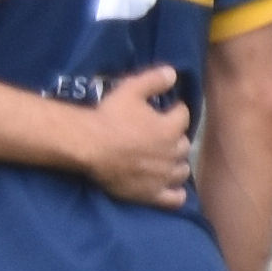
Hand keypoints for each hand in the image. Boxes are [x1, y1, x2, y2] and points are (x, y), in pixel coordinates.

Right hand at [70, 65, 195, 207]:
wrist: (87, 146)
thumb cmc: (108, 117)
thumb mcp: (130, 91)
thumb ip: (154, 80)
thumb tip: (174, 72)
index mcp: (170, 127)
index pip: (183, 116)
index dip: (175, 111)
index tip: (167, 109)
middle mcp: (172, 152)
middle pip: (184, 144)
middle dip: (175, 138)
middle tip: (160, 135)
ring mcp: (163, 175)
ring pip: (181, 170)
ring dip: (176, 164)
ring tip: (164, 160)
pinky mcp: (151, 193)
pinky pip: (174, 198)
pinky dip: (176, 194)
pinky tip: (169, 187)